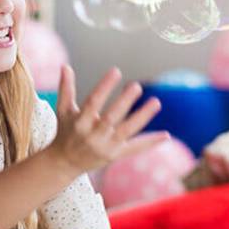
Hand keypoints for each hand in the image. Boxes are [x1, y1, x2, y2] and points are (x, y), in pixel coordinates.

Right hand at [48, 65, 168, 173]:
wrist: (65, 163)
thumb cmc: (66, 131)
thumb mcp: (63, 111)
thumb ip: (66, 89)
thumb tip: (65, 66)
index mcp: (79, 123)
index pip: (93, 102)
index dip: (104, 87)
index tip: (116, 71)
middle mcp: (92, 136)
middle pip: (111, 118)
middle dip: (124, 102)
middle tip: (136, 86)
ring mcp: (105, 147)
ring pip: (126, 131)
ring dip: (142, 117)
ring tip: (156, 102)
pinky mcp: (115, 156)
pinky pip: (134, 148)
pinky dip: (149, 142)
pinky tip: (165, 135)